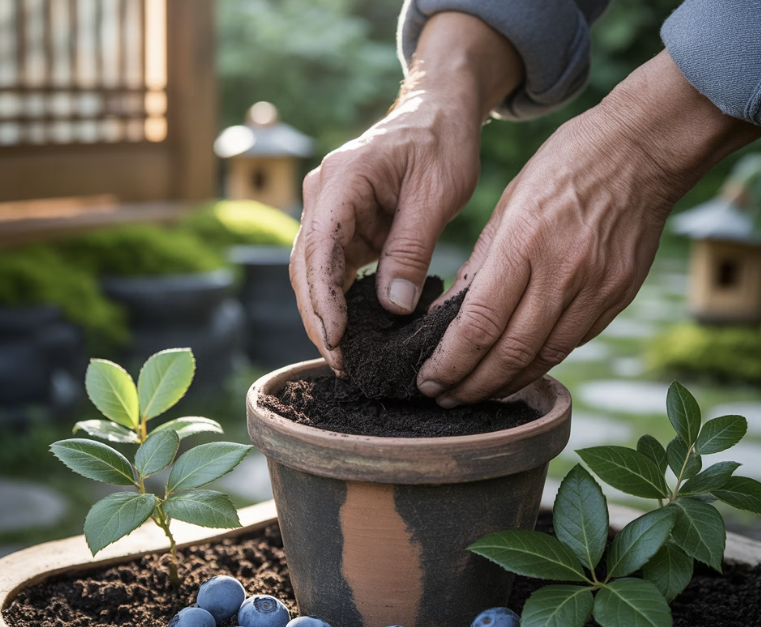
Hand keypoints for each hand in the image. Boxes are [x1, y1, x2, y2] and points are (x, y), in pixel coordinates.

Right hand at [290, 12, 522, 373]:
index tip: (336, 340)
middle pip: (306, 268)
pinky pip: (333, 271)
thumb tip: (394, 306)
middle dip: (320, 320)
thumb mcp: (437, 192)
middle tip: (342, 364)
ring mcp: (329, 214)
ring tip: (346, 359)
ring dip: (326, 317)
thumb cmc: (440, 142)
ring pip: (314, 275)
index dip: (324, 300)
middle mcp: (323, 198)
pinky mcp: (343, 229)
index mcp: (341, 181)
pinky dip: (340, 303)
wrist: (436, 113)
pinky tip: (353, 333)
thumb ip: (412, 247)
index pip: (319, 249)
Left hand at [418, 51, 760, 404]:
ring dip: (504, 386)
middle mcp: (563, 273)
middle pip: (509, 353)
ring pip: (542, 359)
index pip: (479, 323)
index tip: (428, 380)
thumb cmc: (566, 166)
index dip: (450, 362)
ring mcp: (596, 289)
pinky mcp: (617, 298)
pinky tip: (516, 372)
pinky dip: (538, 365)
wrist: (643, 150)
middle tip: (445, 398)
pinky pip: (571, 345)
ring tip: (475, 393)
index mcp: (525, 242)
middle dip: (471, 385)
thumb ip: (479, 265)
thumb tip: (447, 316)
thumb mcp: (508, 202)